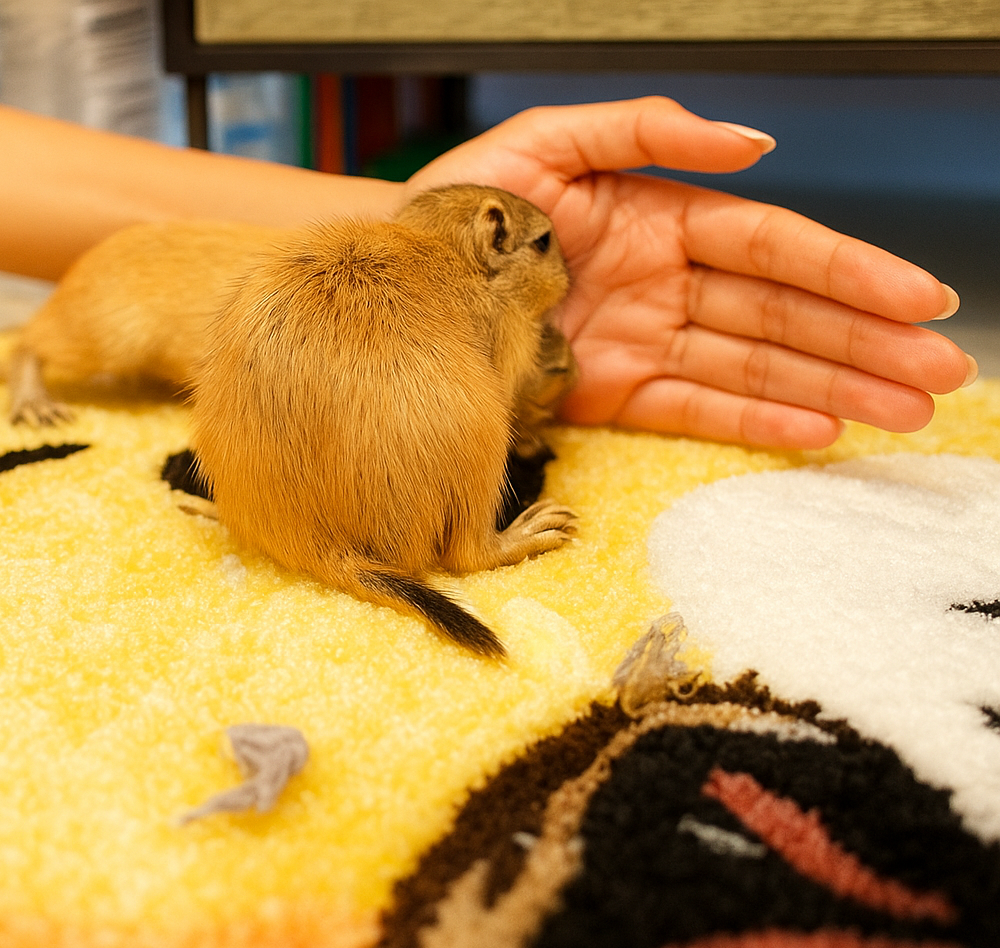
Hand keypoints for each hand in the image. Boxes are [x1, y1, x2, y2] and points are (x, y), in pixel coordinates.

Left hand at [408, 97, 975, 447]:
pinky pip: (693, 408)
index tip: (919, 297)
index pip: (774, 246)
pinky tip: (819, 431)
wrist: (391, 279)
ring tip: (905, 412)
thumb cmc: (462, 204)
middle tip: (943, 371)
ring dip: (833, 388)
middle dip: (866, 342)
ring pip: (756, 365)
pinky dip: (754, 420)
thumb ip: (644, 127)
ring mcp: (642, 341)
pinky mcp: (609, 394)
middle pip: (785, 313)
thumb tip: (754, 142)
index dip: (850, 271)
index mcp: (660, 217)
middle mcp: (664, 282)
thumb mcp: (545, 141)